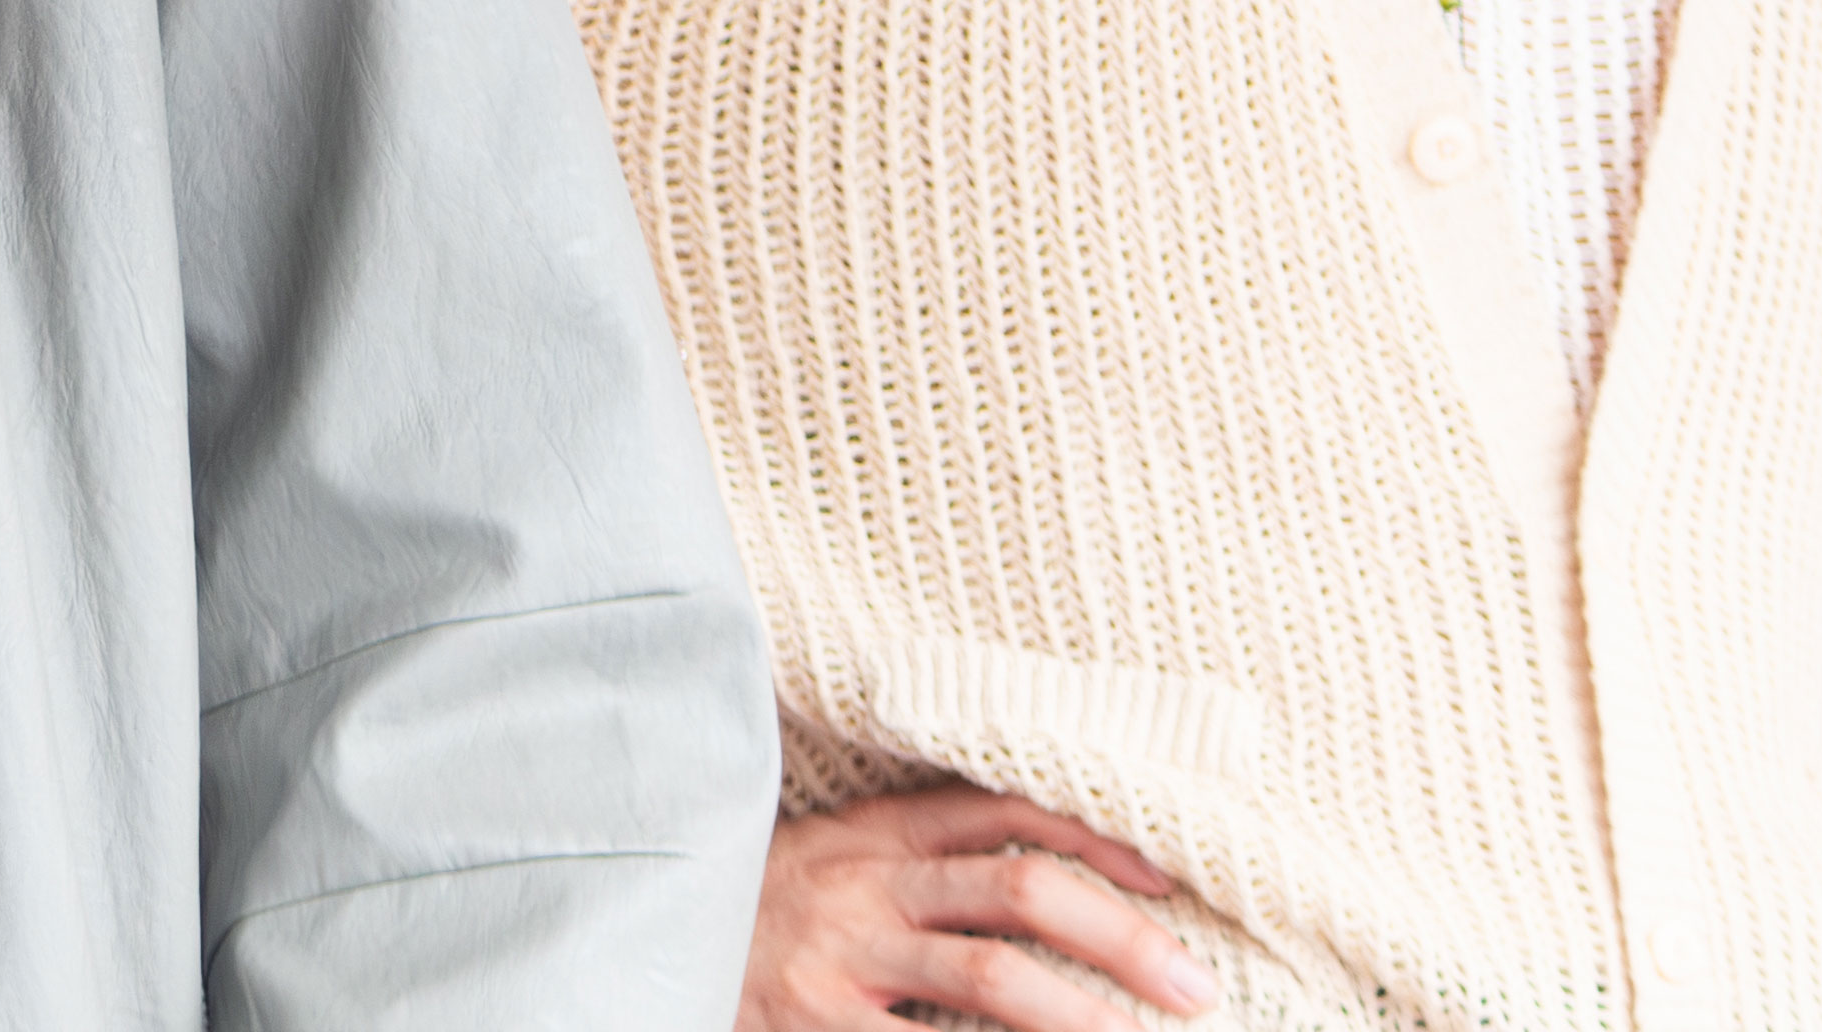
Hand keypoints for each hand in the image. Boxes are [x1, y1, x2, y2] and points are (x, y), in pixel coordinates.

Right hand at [744, 789, 1207, 1029]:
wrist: (627, 937)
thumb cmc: (744, 913)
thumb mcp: (826, 863)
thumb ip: (913, 865)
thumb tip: (1037, 889)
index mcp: (873, 832)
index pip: (1004, 812)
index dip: (1095, 840)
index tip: (1168, 876)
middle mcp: (864, 884)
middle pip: (1020, 890)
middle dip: (1121, 937)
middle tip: (1195, 987)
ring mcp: (840, 959)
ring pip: (991, 977)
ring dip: (1084, 1016)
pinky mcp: (817, 1025)